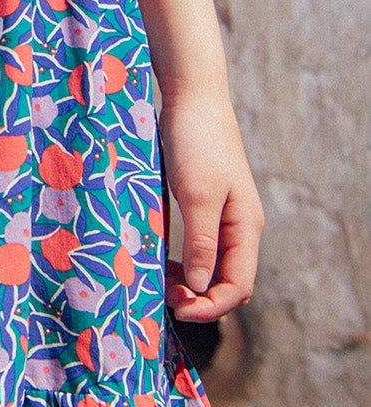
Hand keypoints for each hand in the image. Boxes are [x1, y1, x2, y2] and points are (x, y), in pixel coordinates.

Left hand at [160, 89, 263, 323]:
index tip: (177, 310)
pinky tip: (162, 259)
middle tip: (164, 297)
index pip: (238, 285)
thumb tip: (200, 288)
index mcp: (246, 227)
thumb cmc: (197, 142)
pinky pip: (201, 245)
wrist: (192, 96)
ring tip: (161, 282)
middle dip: (200, 297)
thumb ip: (201, 242)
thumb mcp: (197, 195)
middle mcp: (240, 226)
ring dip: (191, 281)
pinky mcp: (205, 203)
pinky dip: (185, 260)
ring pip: (213, 265)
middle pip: (228, 280)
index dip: (211, 306)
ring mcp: (224, 215)